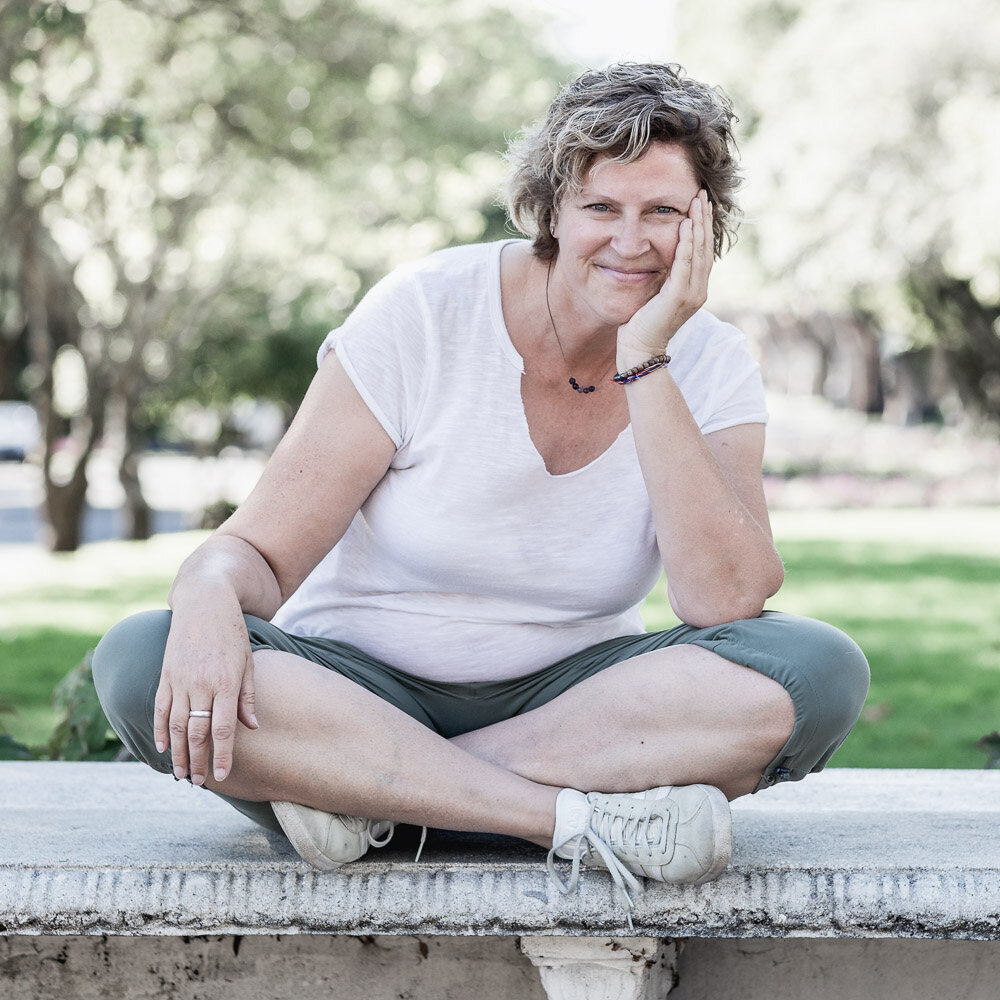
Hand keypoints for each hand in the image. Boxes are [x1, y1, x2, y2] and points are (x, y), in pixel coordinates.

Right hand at [153, 600, 257, 784]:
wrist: (204, 602)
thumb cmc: (232, 633)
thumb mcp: (248, 661)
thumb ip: (248, 696)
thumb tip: (251, 727)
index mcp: (227, 682)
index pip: (222, 729)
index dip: (222, 755)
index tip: (223, 776)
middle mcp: (202, 684)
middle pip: (197, 733)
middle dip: (198, 761)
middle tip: (199, 783)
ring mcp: (180, 680)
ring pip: (177, 725)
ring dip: (178, 752)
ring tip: (180, 774)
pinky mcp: (166, 674)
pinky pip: (161, 708)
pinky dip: (160, 730)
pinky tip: (162, 748)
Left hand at [617, 190, 713, 362]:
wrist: (640, 348)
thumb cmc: (642, 324)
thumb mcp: (657, 295)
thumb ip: (665, 277)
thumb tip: (661, 258)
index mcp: (694, 289)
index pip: (702, 252)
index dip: (703, 228)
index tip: (700, 206)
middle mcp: (698, 290)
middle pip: (705, 248)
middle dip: (704, 220)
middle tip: (701, 194)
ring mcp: (691, 294)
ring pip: (698, 252)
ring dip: (698, 225)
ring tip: (697, 202)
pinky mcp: (678, 297)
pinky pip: (684, 264)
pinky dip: (686, 243)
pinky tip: (686, 225)